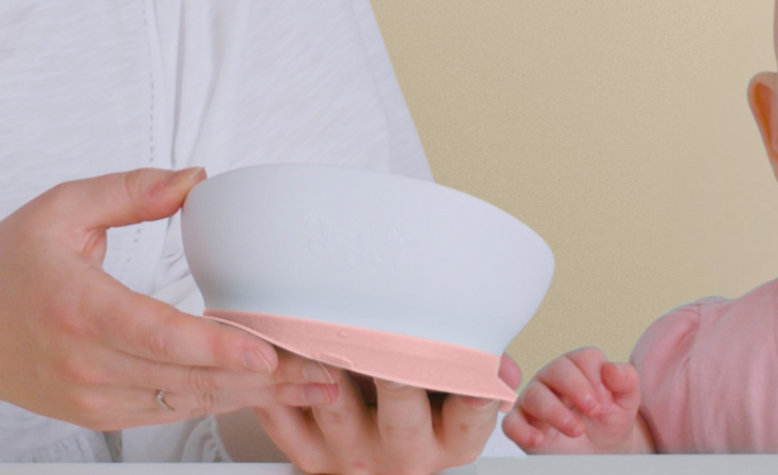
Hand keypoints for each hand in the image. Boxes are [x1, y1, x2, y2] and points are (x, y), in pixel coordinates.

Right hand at [0, 167, 329, 430]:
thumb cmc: (8, 266)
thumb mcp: (61, 208)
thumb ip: (130, 191)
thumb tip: (195, 178)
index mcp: (80, 308)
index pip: (158, 335)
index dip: (217, 347)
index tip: (267, 351)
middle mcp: (89, 363)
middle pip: (189, 379)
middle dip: (265, 379)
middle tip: (326, 370)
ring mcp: (96, 397)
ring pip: (189, 403)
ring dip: (257, 399)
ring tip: (315, 386)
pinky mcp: (103, 414)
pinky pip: (172, 412)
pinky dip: (223, 402)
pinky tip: (267, 393)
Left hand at [252, 354, 520, 473]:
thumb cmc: (422, 427)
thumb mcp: (459, 412)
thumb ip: (479, 383)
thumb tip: (504, 370)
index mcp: (447, 442)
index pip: (468, 414)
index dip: (470, 387)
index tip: (470, 361)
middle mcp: (402, 454)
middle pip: (400, 407)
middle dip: (395, 366)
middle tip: (388, 331)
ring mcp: (349, 456)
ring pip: (334, 404)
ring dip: (326, 361)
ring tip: (324, 321)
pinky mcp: (305, 455)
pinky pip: (282, 417)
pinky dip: (276, 382)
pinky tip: (274, 347)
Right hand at [502, 346, 652, 453]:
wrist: (601, 450)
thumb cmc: (609, 418)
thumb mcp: (626, 401)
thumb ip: (626, 380)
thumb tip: (612, 369)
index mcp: (579, 365)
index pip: (584, 358)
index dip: (598, 379)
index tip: (608, 402)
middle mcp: (554, 377)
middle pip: (558, 369)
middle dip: (578, 389)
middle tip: (595, 411)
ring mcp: (536, 398)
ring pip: (535, 395)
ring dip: (556, 412)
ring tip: (577, 430)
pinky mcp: (523, 423)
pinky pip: (512, 422)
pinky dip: (522, 430)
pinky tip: (539, 439)